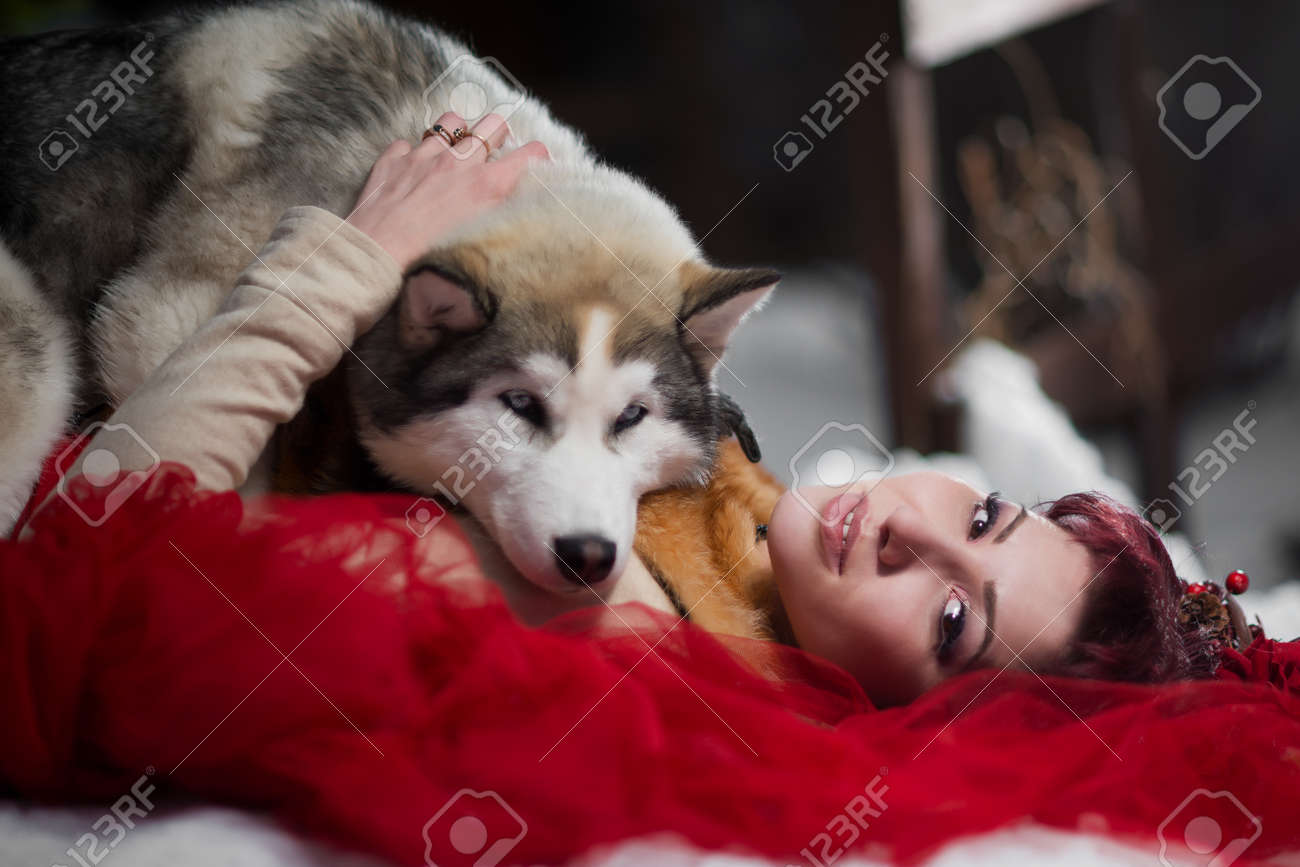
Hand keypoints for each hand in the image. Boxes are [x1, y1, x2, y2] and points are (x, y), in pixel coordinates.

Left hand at [346, 112, 549, 269]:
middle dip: (498, 133)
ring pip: (450, 122)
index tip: (538, 160)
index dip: (538, 155)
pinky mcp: (393, 160)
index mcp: (487, 185)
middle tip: (494, 148)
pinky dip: (411, 154)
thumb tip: (515, 200)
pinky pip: (407, 144)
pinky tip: (411, 171)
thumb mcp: (482, 240)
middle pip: (493, 125)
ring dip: (456, 133)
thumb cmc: (431, 257)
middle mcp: (459, 163)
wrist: (379, 255)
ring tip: (453, 149)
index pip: (528, 155)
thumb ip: (502, 214)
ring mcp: (424, 156)